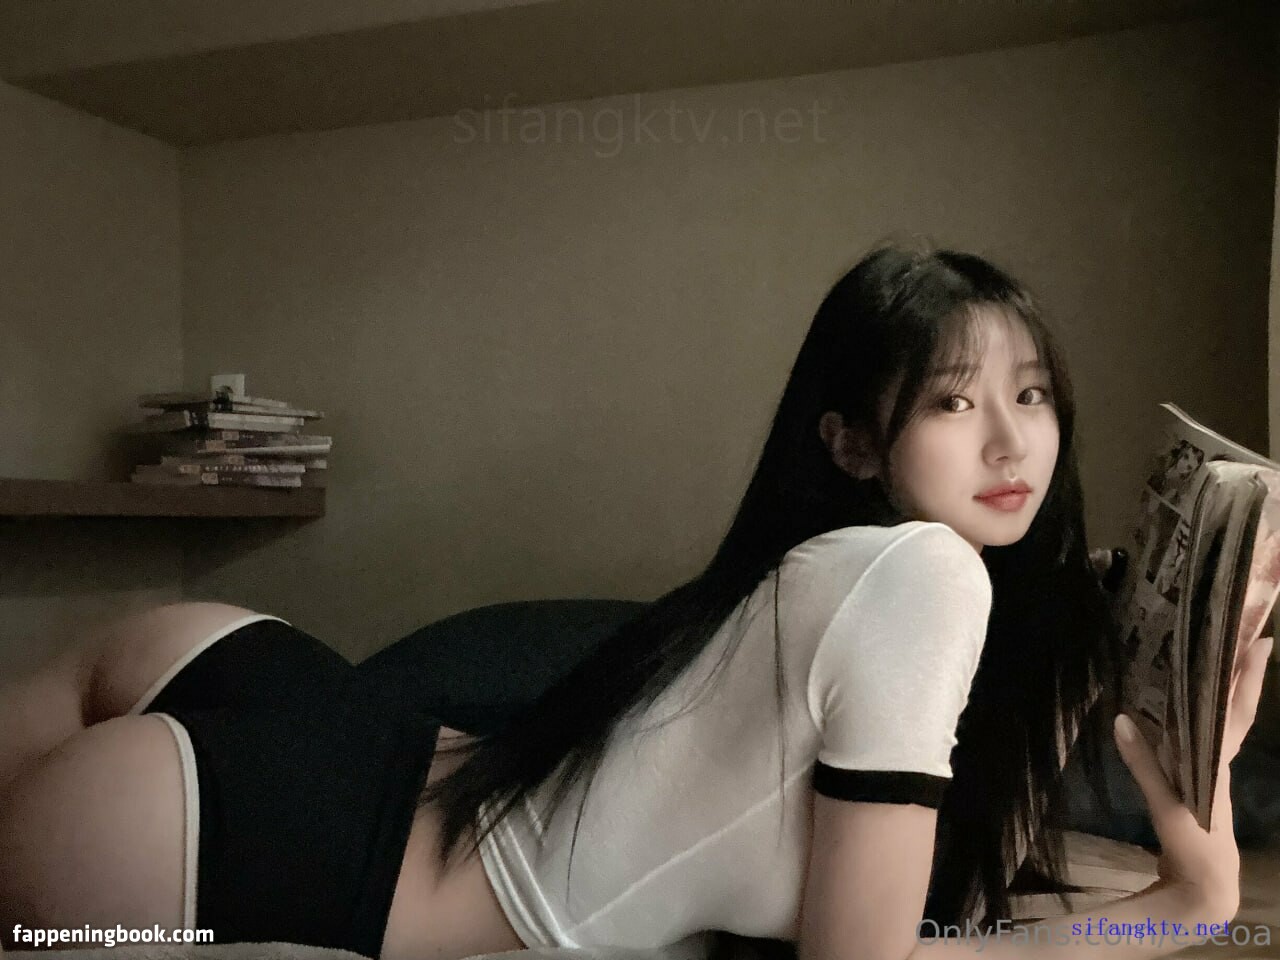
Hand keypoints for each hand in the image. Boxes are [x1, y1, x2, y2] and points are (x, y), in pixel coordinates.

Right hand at [1113, 634, 1273, 922]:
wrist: (1206, 887)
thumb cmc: (1194, 845)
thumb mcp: (1168, 807)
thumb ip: (1145, 765)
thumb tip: (1120, 718)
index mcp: (1218, 762)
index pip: (1236, 711)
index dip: (1248, 678)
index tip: (1260, 640)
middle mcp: (1219, 758)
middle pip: (1236, 707)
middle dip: (1243, 671)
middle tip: (1246, 631)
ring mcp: (1211, 768)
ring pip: (1221, 718)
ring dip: (1225, 687)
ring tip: (1218, 653)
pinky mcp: (1198, 777)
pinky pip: (1202, 733)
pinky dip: (1199, 712)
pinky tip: (1182, 700)